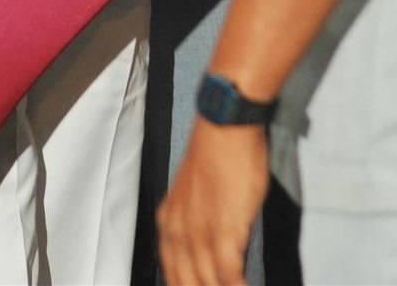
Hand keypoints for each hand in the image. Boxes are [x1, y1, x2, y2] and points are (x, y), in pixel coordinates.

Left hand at [158, 120, 267, 285]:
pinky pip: (228, 277)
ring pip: (206, 284)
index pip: (171, 274)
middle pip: (184, 283)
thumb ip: (197, 226)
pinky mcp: (223, 232)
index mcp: (168, 222)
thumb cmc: (218, 154)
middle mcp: (177, 232)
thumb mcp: (196, 195)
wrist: (225, 126)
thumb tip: (212, 254)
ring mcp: (198, 234)